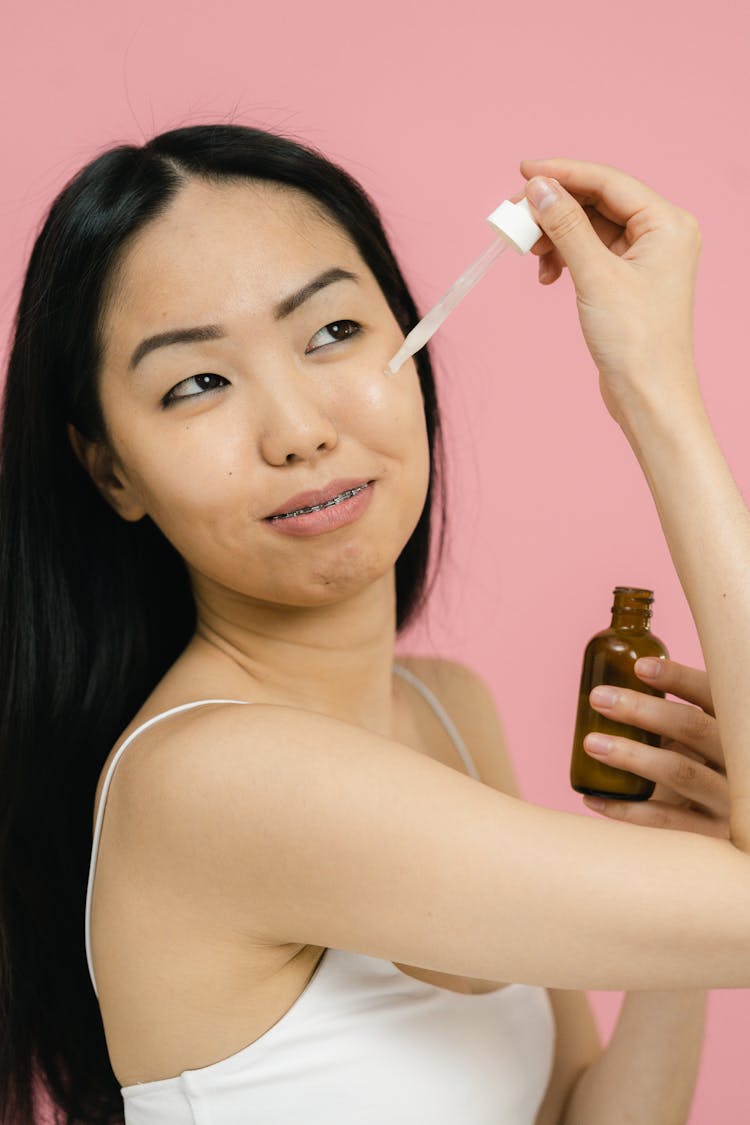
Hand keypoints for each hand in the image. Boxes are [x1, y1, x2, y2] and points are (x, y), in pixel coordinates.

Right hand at [513, 158, 701, 425]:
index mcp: (667, 223)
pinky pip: (590, 253)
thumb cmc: (635, 341)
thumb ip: (566, 226)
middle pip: (597, 202)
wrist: (648, 397)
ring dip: (556, 236)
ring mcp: (646, 259)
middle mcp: (661, 234)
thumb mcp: (595, 277)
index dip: (563, 173)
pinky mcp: (628, 282)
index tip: (522, 171)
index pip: (608, 182)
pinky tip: (548, 276)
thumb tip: (538, 187)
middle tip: (516, 219)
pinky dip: (565, 258)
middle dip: (555, 210)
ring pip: (590, 228)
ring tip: (531, 255)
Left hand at [581, 658, 728, 837]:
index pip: (711, 694)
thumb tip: (623, 677)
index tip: (639, 666)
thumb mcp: (706, 735)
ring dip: (631, 756)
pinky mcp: (712, 833)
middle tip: (599, 698)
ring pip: (679, 771)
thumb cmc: (710, 766)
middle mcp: (739, 758)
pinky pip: (666, 820)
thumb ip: (678, 715)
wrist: (739, 815)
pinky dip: (626, 809)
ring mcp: (729, 797)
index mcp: (735, 726)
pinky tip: (592, 797)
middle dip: (643, 711)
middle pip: (693, 727)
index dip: (678, 679)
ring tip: (592, 742)